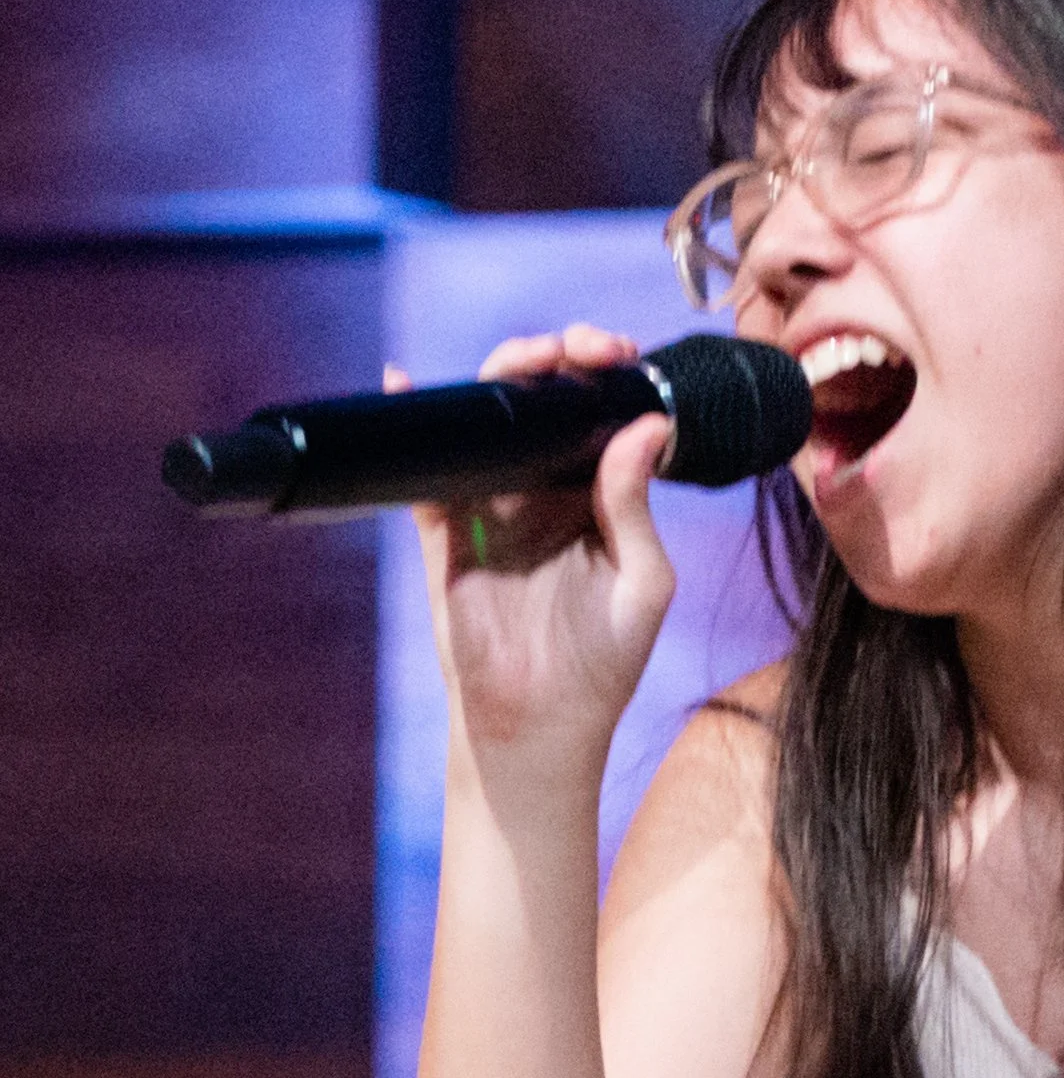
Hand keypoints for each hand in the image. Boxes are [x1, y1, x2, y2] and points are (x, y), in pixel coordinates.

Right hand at [400, 325, 676, 774]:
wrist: (537, 727)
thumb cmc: (603, 664)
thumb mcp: (642, 583)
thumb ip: (636, 504)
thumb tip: (646, 424)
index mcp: (603, 498)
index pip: (605, 415)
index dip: (607, 374)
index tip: (615, 354)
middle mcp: (549, 492)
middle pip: (545, 402)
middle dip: (556, 360)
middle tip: (573, 350)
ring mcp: (495, 507)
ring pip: (491, 421)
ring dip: (502, 377)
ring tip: (521, 361)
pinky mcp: (447, 531)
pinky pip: (425, 469)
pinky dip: (413, 421)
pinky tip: (404, 383)